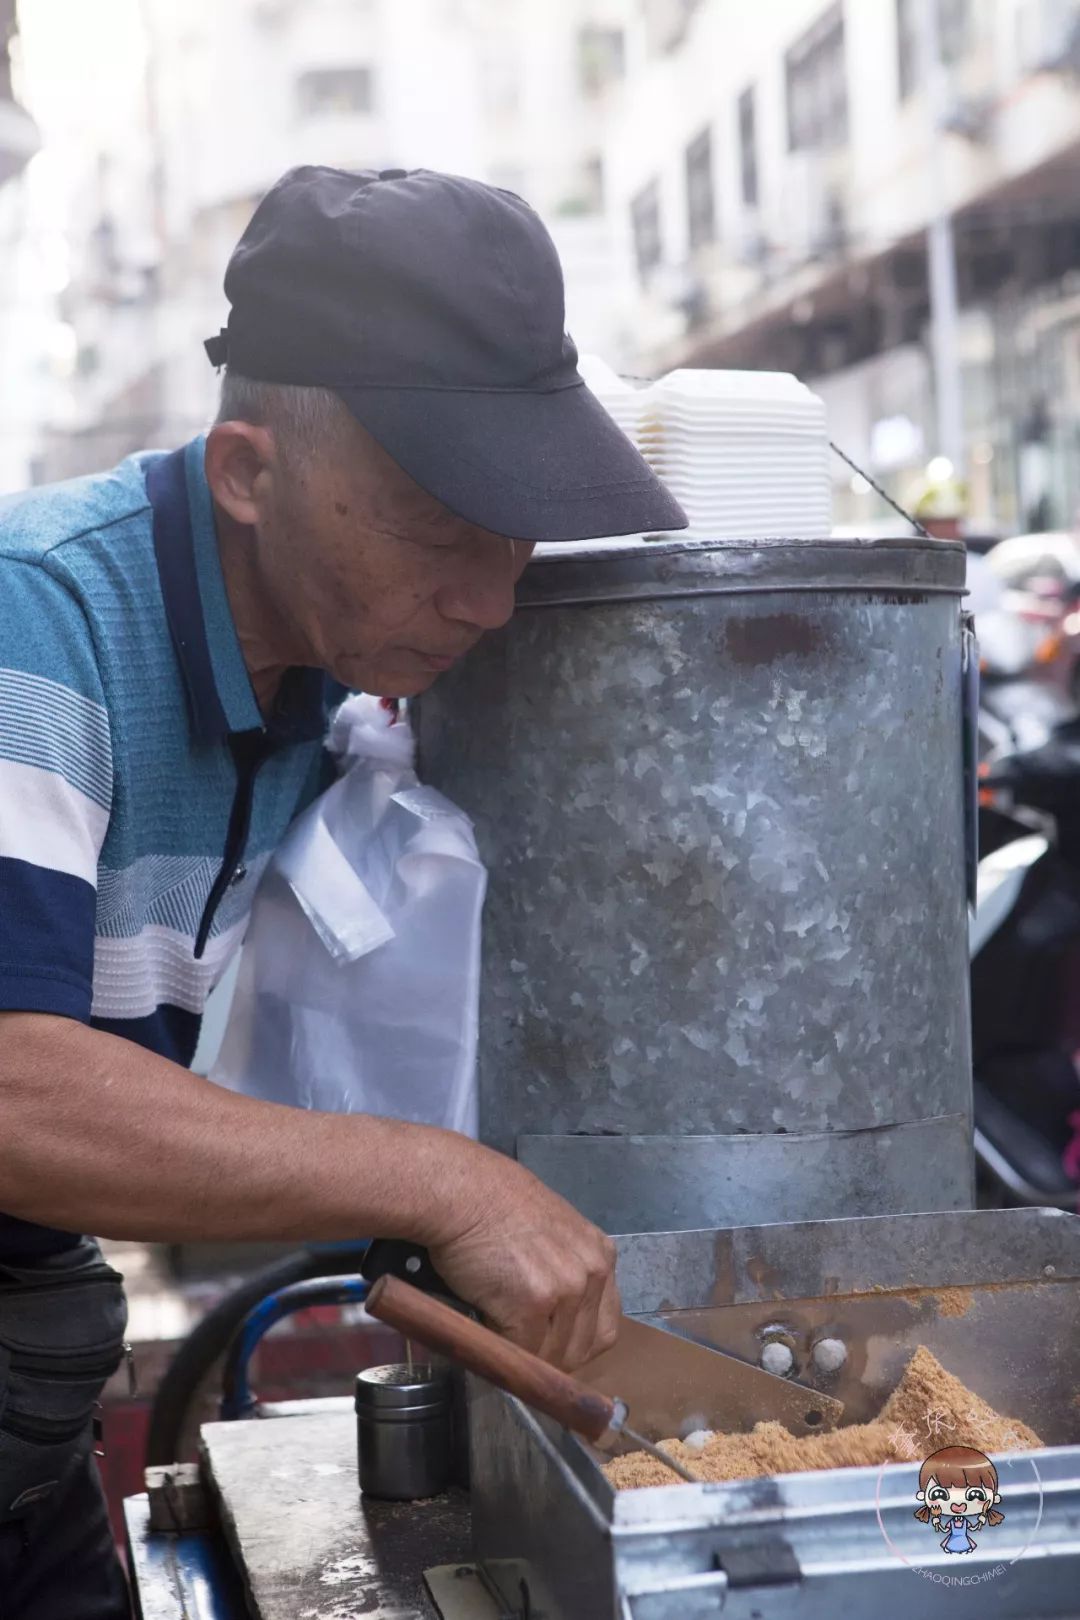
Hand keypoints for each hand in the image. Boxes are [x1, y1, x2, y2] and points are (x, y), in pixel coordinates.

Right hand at [422, 1140, 619, 1370]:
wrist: (461, 1191)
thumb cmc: (493, 1204)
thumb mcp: (551, 1232)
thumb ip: (566, 1268)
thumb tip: (559, 1319)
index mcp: (601, 1255)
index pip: (604, 1327)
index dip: (575, 1343)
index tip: (549, 1345)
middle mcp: (593, 1272)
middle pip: (583, 1348)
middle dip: (549, 1355)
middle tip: (517, 1345)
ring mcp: (567, 1288)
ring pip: (552, 1355)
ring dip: (523, 1353)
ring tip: (497, 1329)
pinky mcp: (534, 1304)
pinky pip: (521, 1351)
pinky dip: (501, 1346)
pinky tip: (484, 1322)